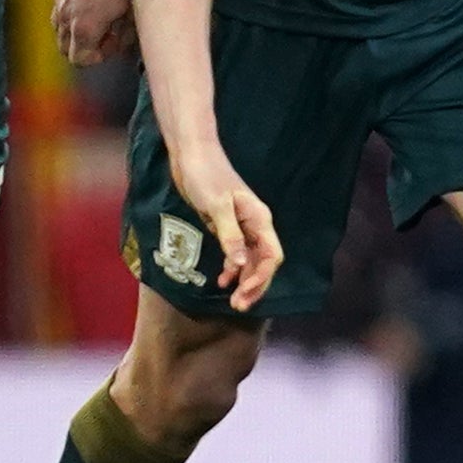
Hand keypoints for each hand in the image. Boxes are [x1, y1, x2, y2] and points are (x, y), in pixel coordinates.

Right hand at [51, 0, 133, 65]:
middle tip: (105, 34)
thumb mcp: (133, 11)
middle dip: (84, 45)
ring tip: (97, 17)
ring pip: (59, 27)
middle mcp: (66, 15)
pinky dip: (72, 7)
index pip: (80, 59)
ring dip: (75, 28)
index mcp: (84, 27)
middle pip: (65, 47)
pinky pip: (60, 4)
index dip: (97, 57)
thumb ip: (125, 33)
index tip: (110, 46)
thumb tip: (122, 40)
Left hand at [167, 144, 283, 312]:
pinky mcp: (226, 226)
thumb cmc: (205, 176)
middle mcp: (255, 224)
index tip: (243, 296)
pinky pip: (237, 254)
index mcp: (259, 219)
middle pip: (265, 262)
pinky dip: (232, 269)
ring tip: (231, 301)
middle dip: (255, 286)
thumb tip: (242, 264)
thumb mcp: (216, 207)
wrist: (192, 155)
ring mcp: (241, 226)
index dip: (261, 279)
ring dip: (244, 281)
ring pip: (251, 261)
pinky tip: (221, 280)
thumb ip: (230, 236)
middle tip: (238, 307)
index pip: (271, 256)